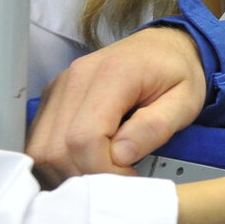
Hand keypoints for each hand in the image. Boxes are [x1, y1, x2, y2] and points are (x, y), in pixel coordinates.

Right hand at [27, 25, 206, 183]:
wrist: (163, 47)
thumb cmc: (176, 72)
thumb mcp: (185, 101)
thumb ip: (153, 128)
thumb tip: (119, 156)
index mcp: (112, 74)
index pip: (85, 138)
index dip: (103, 168)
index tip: (129, 174)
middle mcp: (76, 78)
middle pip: (56, 148)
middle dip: (86, 174)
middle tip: (118, 176)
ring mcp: (59, 87)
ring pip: (41, 150)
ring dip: (69, 170)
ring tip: (105, 168)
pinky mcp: (51, 98)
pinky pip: (39, 141)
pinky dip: (59, 160)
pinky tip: (88, 159)